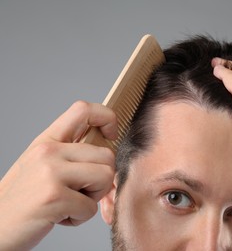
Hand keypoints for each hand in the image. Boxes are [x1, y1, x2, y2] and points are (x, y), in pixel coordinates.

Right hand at [0, 101, 117, 249]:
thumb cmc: (23, 200)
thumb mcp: (42, 166)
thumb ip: (71, 153)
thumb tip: (109, 149)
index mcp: (47, 141)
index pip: (83, 109)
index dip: (107, 118)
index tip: (110, 136)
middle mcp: (48, 151)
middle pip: (107, 155)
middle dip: (101, 180)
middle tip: (78, 192)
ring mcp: (50, 172)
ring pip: (105, 177)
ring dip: (93, 198)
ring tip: (69, 203)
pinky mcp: (54, 196)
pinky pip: (91, 207)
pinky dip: (80, 218)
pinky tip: (59, 217)